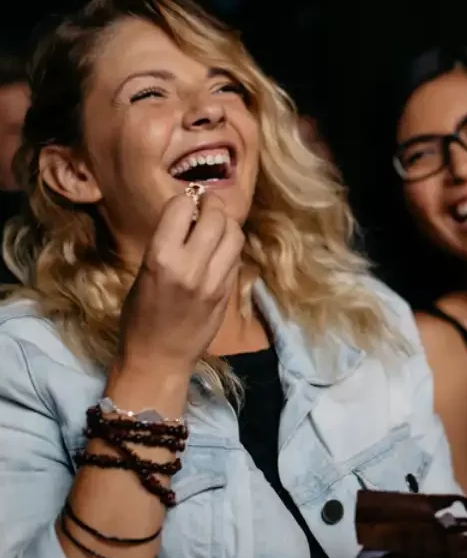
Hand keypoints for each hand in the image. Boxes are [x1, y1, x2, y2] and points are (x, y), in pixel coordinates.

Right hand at [118, 191, 244, 382]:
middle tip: (206, 206)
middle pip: (215, 216)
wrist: (159, 357)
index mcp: (161, 258)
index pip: (181, 207)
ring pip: (234, 234)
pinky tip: (220, 250)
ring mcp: (214, 280)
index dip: (184, 200)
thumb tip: (188, 214)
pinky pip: (236, 256)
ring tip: (217, 225)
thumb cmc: (140, 316)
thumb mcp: (144, 272)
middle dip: (211, 204)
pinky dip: (230, 247)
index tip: (185, 203)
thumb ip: (167, 243)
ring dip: (227, 223)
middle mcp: (191, 266)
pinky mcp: (228, 292)